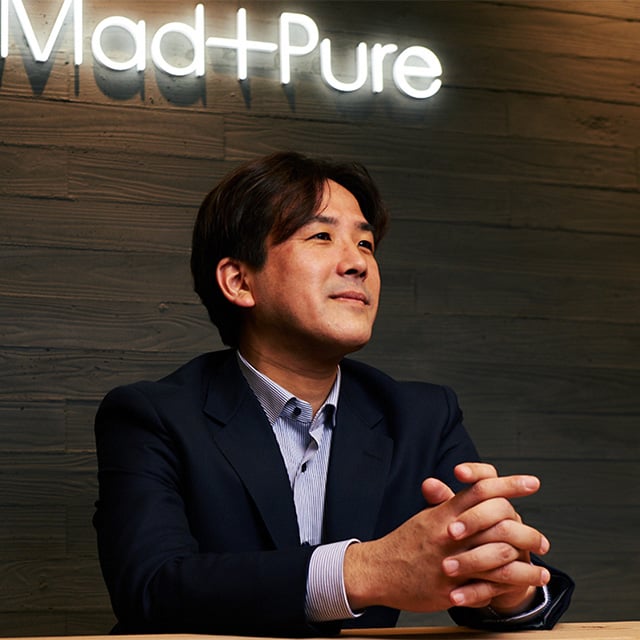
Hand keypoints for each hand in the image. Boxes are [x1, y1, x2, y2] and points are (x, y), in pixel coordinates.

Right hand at [344, 463, 549, 613]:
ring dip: (527, 566)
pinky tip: (521, 591)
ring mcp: (452, 561)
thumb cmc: (404, 543)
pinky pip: (489, 587)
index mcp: (445, 513)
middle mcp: (451, 534)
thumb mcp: (424, 517)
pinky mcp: (451, 587)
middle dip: (527, 531)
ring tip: (544, 572)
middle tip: (543, 540)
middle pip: (498, 521)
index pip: (482, 488)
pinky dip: (510, 588)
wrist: (378, 570)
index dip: (510, 484)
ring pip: (499, 557)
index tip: (532, 482)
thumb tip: (459, 484)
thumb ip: (445, 502)